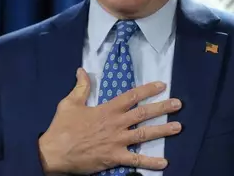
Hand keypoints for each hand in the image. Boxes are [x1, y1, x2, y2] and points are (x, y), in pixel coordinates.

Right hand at [38, 67, 181, 174]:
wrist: (54, 153)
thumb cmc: (62, 127)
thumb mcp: (70, 103)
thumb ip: (81, 87)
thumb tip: (82, 70)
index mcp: (107, 109)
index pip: (132, 96)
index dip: (148, 90)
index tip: (162, 85)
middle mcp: (116, 124)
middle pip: (143, 114)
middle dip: (162, 108)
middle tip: (178, 104)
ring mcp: (117, 141)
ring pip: (144, 135)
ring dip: (163, 130)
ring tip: (178, 127)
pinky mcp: (114, 158)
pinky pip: (136, 160)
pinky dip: (151, 162)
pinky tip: (164, 163)